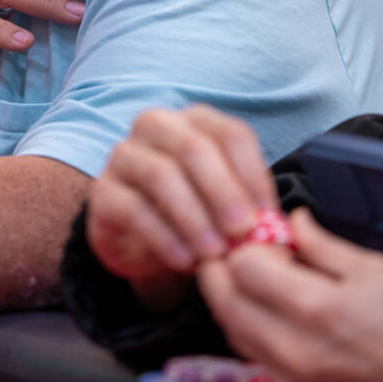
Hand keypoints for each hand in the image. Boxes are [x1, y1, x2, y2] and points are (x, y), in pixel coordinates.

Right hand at [86, 106, 277, 309]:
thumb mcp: (226, 206)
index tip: (269, 216)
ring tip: (214, 253)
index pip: (231, 133)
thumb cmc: (196, 215)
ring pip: (160, 175)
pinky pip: (133, 208)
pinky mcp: (103, 192)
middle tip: (243, 232)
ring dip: (193, 217)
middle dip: (223, 192)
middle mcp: (156, 126)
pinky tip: (185, 261)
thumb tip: (279, 227)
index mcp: (196, 120)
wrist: (145, 243)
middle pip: (193, 147)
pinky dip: (164, 237)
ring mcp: (124, 155)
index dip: (253, 175)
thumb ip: (250, 207)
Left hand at [196, 208, 382, 381]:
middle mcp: (294, 347)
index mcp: (315, 308)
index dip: (247, 243)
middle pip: (225, 301)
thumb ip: (320, 243)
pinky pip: (250, 352)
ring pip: (231, 329)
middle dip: (224, 268)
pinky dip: (245, 325)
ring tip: (252, 276)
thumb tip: (290, 221)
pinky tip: (263, 308)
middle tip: (242, 249)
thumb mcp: (372, 266)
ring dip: (229, 297)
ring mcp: (292, 373)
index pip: (243, 267)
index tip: (265, 236)